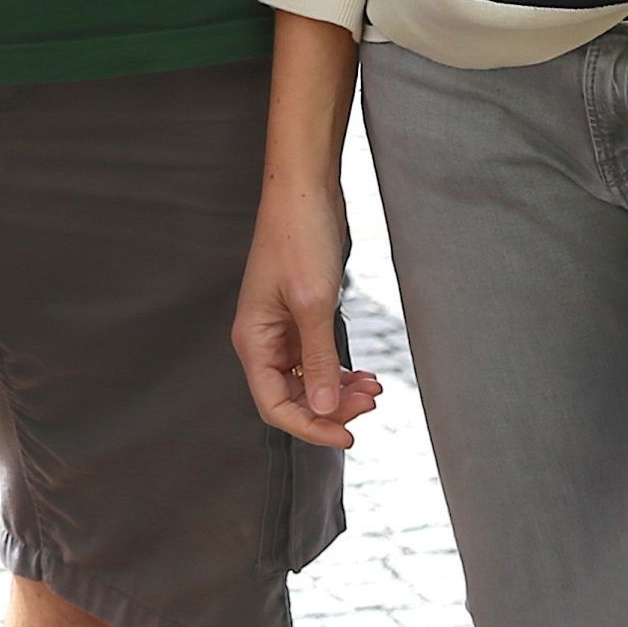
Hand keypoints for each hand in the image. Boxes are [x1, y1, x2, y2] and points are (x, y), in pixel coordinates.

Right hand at [232, 178, 381, 449]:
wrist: (305, 189)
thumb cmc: (299, 236)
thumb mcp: (313, 302)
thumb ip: (320, 359)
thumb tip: (324, 408)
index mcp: (253, 339)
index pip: (274, 404)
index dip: (310, 427)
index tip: (348, 437)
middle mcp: (264, 339)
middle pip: (293, 397)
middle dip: (332, 407)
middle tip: (370, 404)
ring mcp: (283, 328)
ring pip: (310, 380)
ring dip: (340, 391)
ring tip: (374, 390)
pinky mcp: (303, 316)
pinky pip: (319, 359)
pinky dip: (342, 371)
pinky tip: (366, 375)